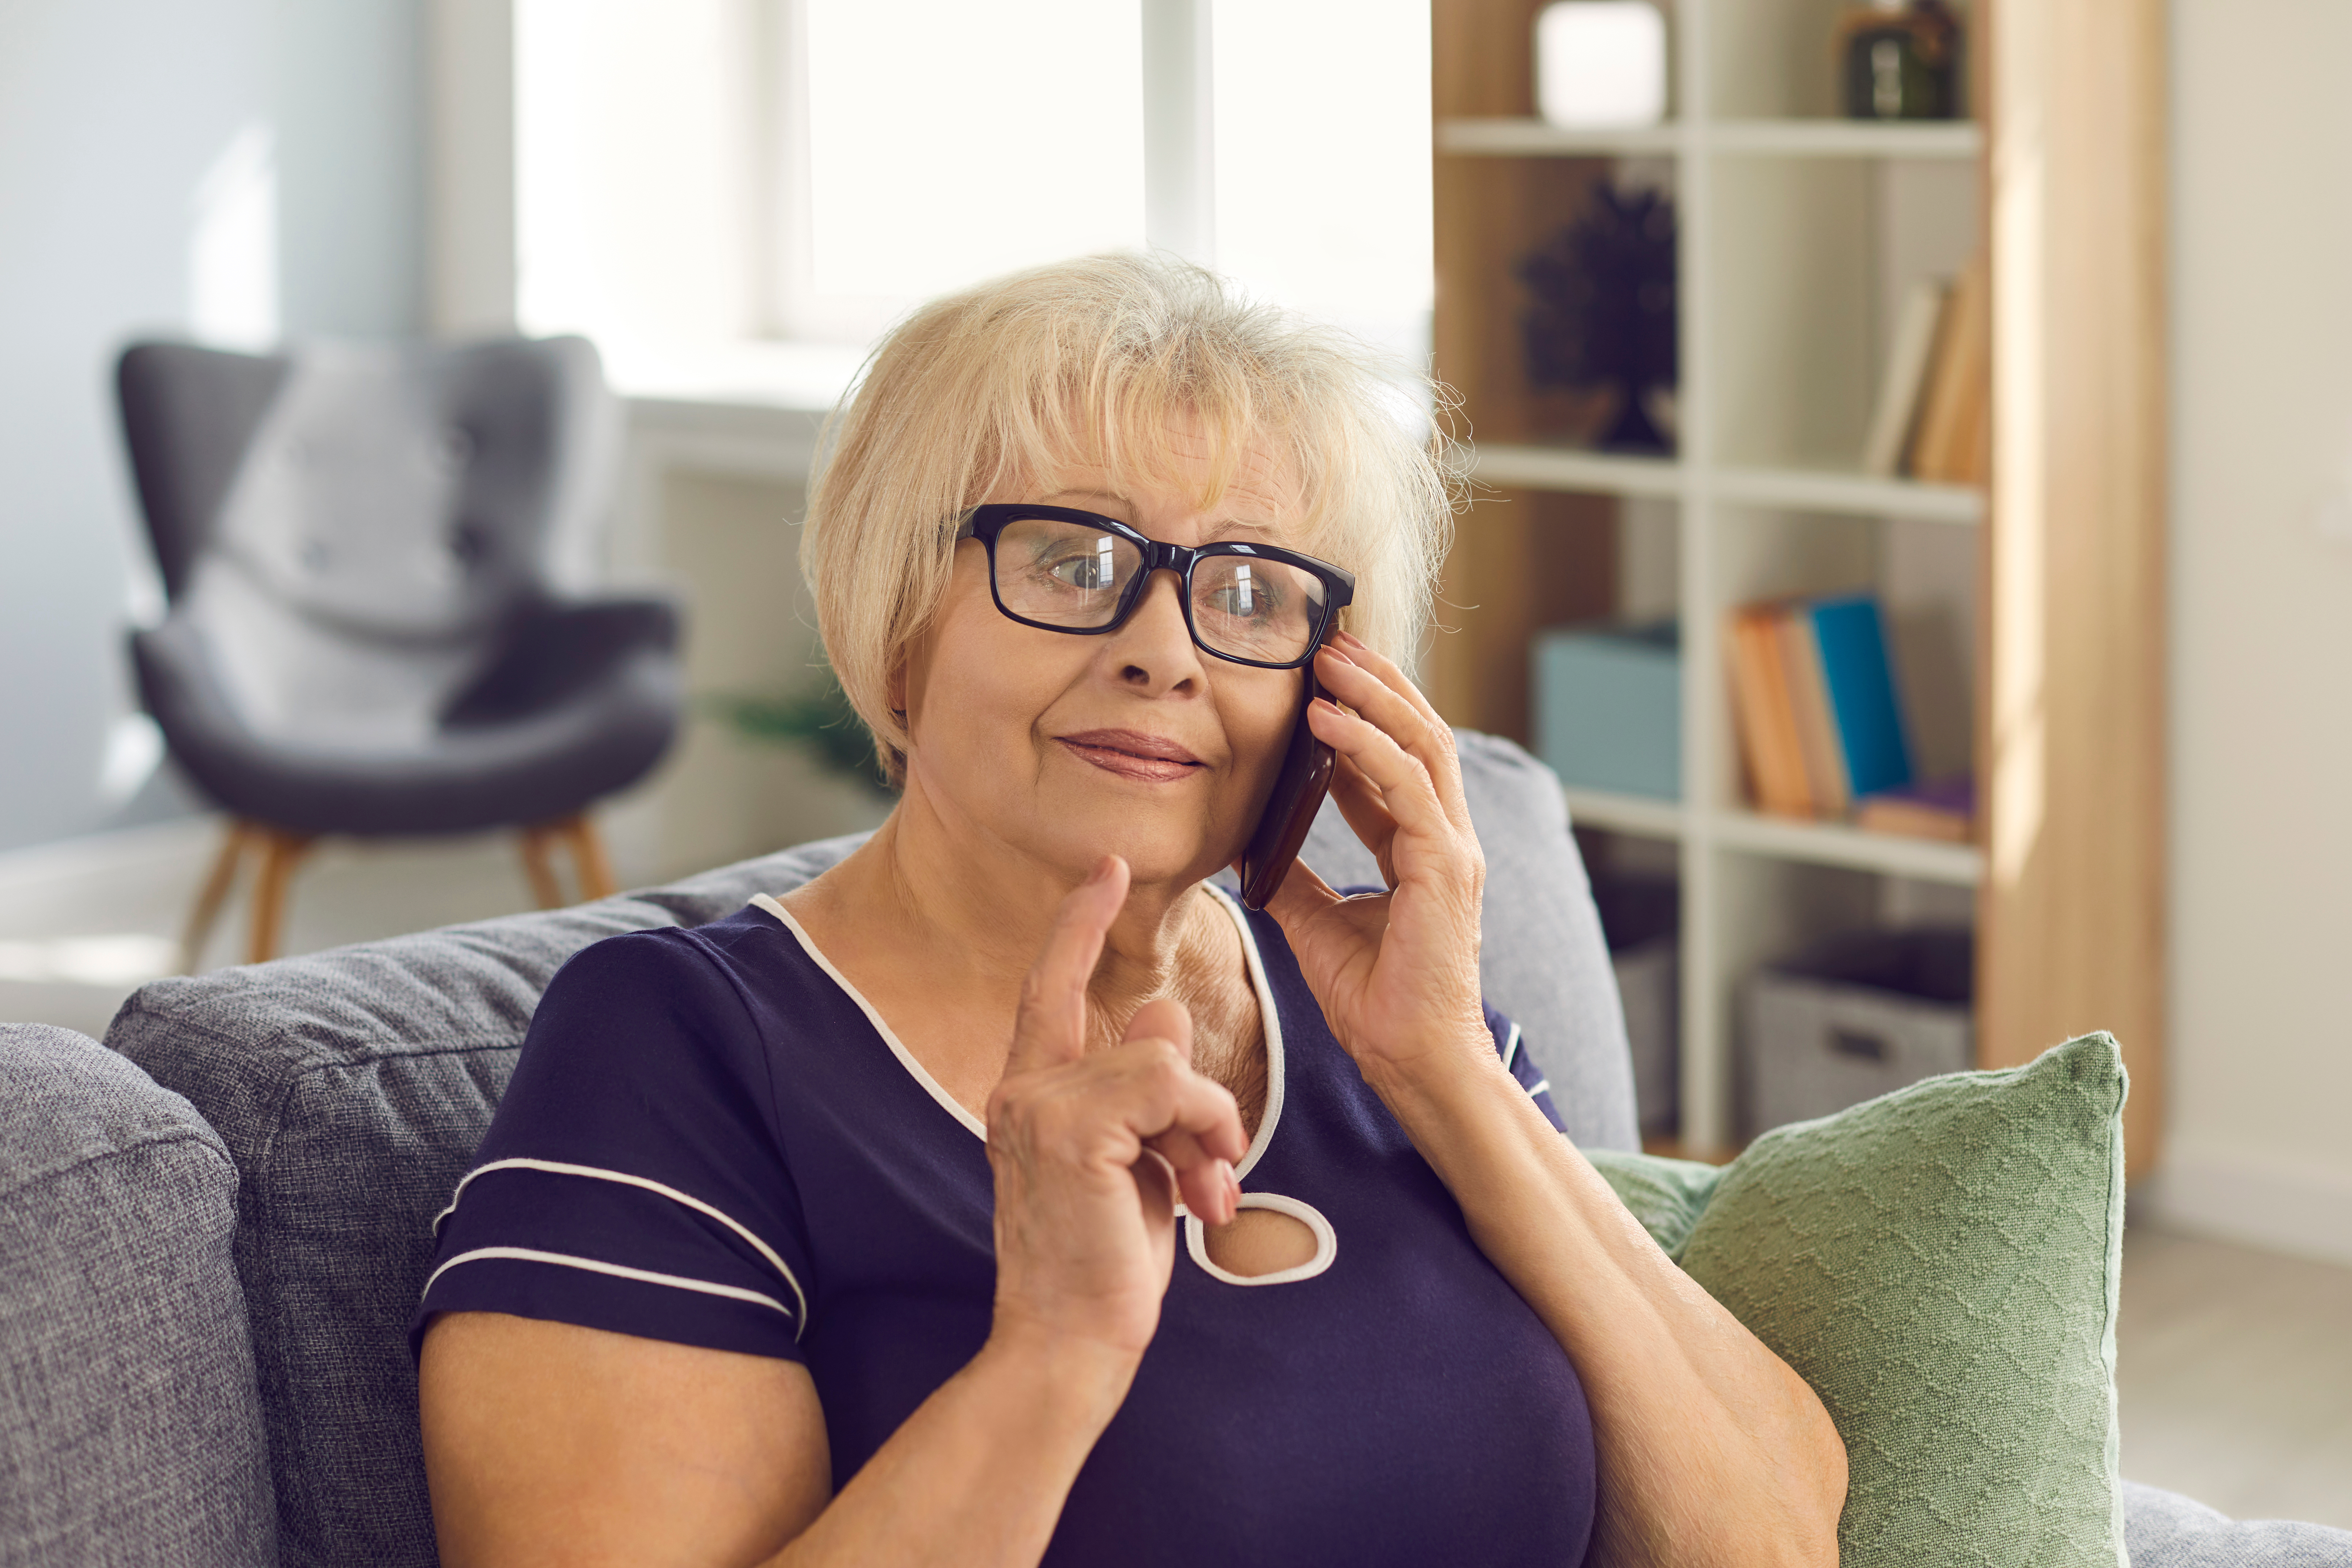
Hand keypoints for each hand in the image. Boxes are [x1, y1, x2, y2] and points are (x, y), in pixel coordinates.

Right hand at [985, 856, 1246, 1368]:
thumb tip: (1161, 1011)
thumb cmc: (1101, 1263)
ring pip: (1164, 1061)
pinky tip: (1200, 1190)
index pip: (1051, 985)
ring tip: (1205, 1192)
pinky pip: (1169, 1085)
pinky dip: (1203, 1131)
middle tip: (1212, 1174)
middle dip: (1198, 1103)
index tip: (1108, 868)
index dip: (1080, 924)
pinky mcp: (1071, 1127)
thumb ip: (1143, 1087)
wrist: (1068, 1342)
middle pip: (1144, 1036)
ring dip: (1207, 1127)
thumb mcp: (1134, 1162)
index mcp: (1030, 1091)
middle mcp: (1022, 1087)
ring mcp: (1039, 1104)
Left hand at [1259, 631, 1493, 1087]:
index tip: (1319, 676)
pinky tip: (1327, 719)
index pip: (1395, 758)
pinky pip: (1408, 787)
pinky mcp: (1446, 868)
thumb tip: (1247, 840)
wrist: (1410, 1060)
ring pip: (1421, 745)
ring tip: (1326, 659)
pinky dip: (1367, 746)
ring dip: (1373, 695)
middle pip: (1418, 733)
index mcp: (1420, 846)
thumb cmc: (1375, 1001)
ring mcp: (1452, 850)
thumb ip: (1291, 875)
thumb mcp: (1314, 922)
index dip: (1361, 712)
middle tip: (1329, 640)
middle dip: (1375, 682)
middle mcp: (1444, 838)